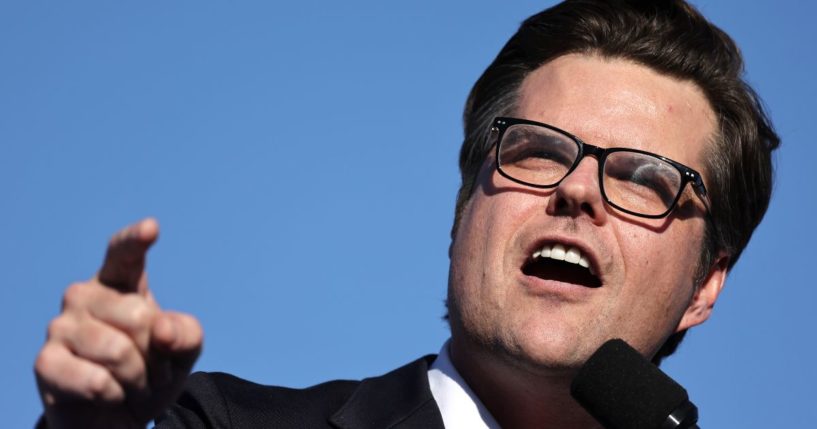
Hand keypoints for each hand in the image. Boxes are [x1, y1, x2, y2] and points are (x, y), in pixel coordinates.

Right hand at [35, 219, 202, 428]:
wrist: (116, 419)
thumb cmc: (149, 375)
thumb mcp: (182, 353)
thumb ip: (186, 334)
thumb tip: (162, 328)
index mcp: (119, 283)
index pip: (124, 254)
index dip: (135, 241)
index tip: (151, 228)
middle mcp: (84, 295)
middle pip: (139, 316)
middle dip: (157, 355)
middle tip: (152, 371)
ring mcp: (60, 326)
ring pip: (118, 351)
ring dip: (139, 380)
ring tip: (134, 386)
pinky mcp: (46, 362)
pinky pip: (96, 380)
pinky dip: (114, 395)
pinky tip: (108, 396)